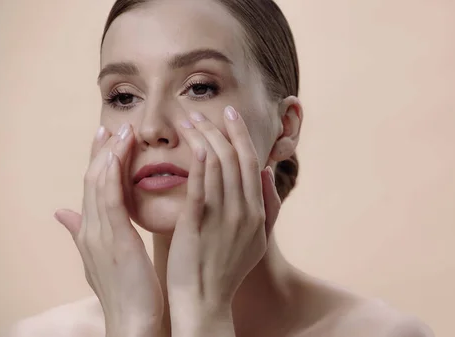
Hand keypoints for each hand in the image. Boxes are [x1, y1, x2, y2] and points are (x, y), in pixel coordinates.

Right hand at [55, 125, 163, 336]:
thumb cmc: (125, 292)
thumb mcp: (99, 259)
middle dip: (101, 152)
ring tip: (121, 133)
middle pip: (92, 181)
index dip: (97, 163)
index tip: (106, 140)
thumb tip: (63, 213)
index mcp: (90, 233)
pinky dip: (115, 174)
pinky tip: (122, 154)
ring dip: (109, 155)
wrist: (131, 322)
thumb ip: (82, 233)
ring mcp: (100, 234)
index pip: (92, 189)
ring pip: (99, 184)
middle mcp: (90, 230)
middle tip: (111, 128)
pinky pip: (111, 199)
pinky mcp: (116, 240)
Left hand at [166, 106, 280, 334]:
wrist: (206, 302)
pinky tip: (193, 145)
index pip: (251, 162)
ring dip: (203, 138)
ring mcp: (222, 216)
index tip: (230, 115)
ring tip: (186, 121)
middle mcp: (243, 210)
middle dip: (219, 129)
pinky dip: (200, 164)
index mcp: (256, 211)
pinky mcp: (198, 224)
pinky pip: (201, 187)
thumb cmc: (227, 270)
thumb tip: (267, 172)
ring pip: (216, 166)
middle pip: (234, 158)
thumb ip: (268, 206)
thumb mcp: (257, 239)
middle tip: (200, 110)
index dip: (241, 135)